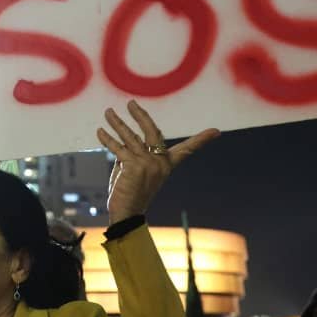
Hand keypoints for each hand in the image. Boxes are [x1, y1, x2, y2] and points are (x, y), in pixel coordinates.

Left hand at [97, 100, 219, 224]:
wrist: (126, 214)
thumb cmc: (130, 192)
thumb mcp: (135, 170)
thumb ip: (133, 154)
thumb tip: (123, 137)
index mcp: (166, 165)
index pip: (186, 150)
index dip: (200, 140)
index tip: (216, 131)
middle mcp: (159, 163)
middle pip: (153, 131)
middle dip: (140, 115)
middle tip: (131, 103)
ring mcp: (147, 164)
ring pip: (130, 137)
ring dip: (117, 123)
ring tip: (108, 112)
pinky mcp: (134, 165)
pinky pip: (118, 148)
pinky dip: (107, 139)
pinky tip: (100, 131)